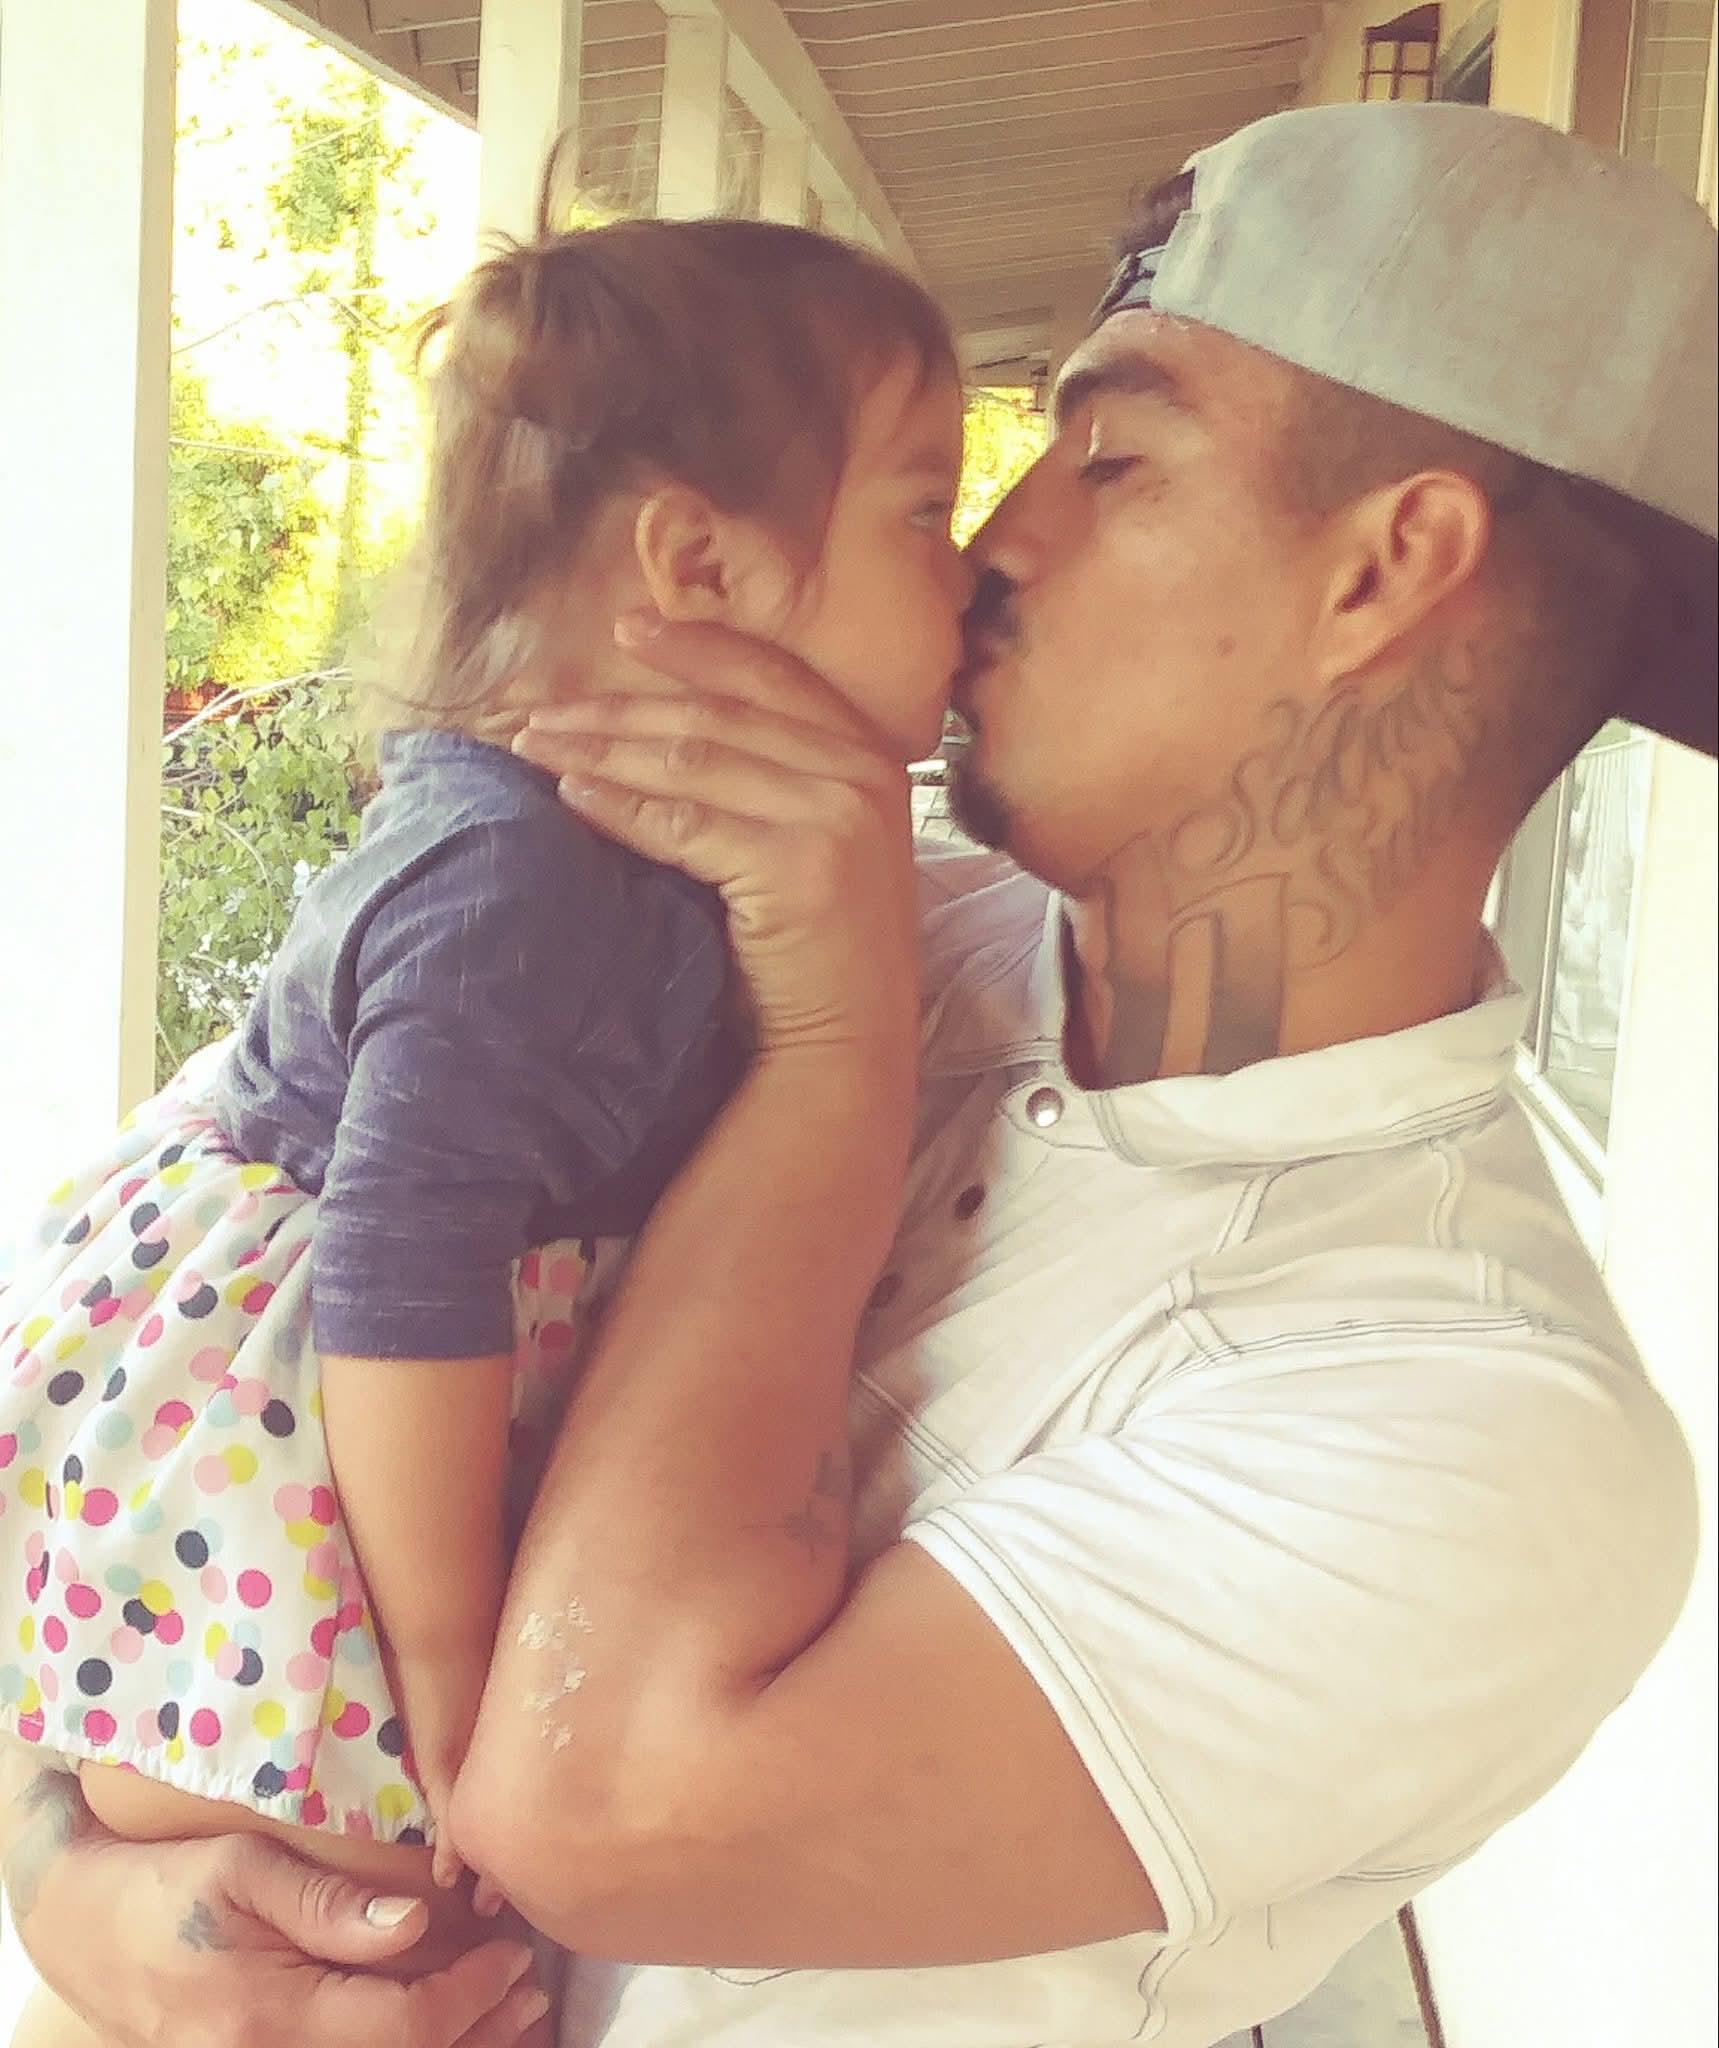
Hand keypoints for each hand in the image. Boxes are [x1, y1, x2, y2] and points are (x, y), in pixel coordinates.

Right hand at [14, 1817, 548, 2046]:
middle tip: (535, 1994)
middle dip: (479, 2036)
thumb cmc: (168, 1885)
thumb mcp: (246, 1872)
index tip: (515, 1956)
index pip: (401, 2027)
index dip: (470, 1997)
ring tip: (516, 2021)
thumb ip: (330, 1905)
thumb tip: (417, 1923)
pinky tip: (450, 2036)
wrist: (85, 1930)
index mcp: (268, 2016)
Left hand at [515, 617, 918, 1065]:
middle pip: (717, 715)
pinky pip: (683, 823)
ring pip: (692, 760)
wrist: (847, 1049)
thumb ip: (775, 781)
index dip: (696, 648)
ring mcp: (835, 817)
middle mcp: (862, 775)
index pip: (773, 677)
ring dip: (602, 748)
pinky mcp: (795, 865)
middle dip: (619, 707)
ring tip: (536, 747)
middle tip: (542, 708)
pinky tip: (570, 795)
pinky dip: (619, 805)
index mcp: (873, 759)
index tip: (623, 632)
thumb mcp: (815, 844)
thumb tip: (664, 729)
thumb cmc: (817, 958)